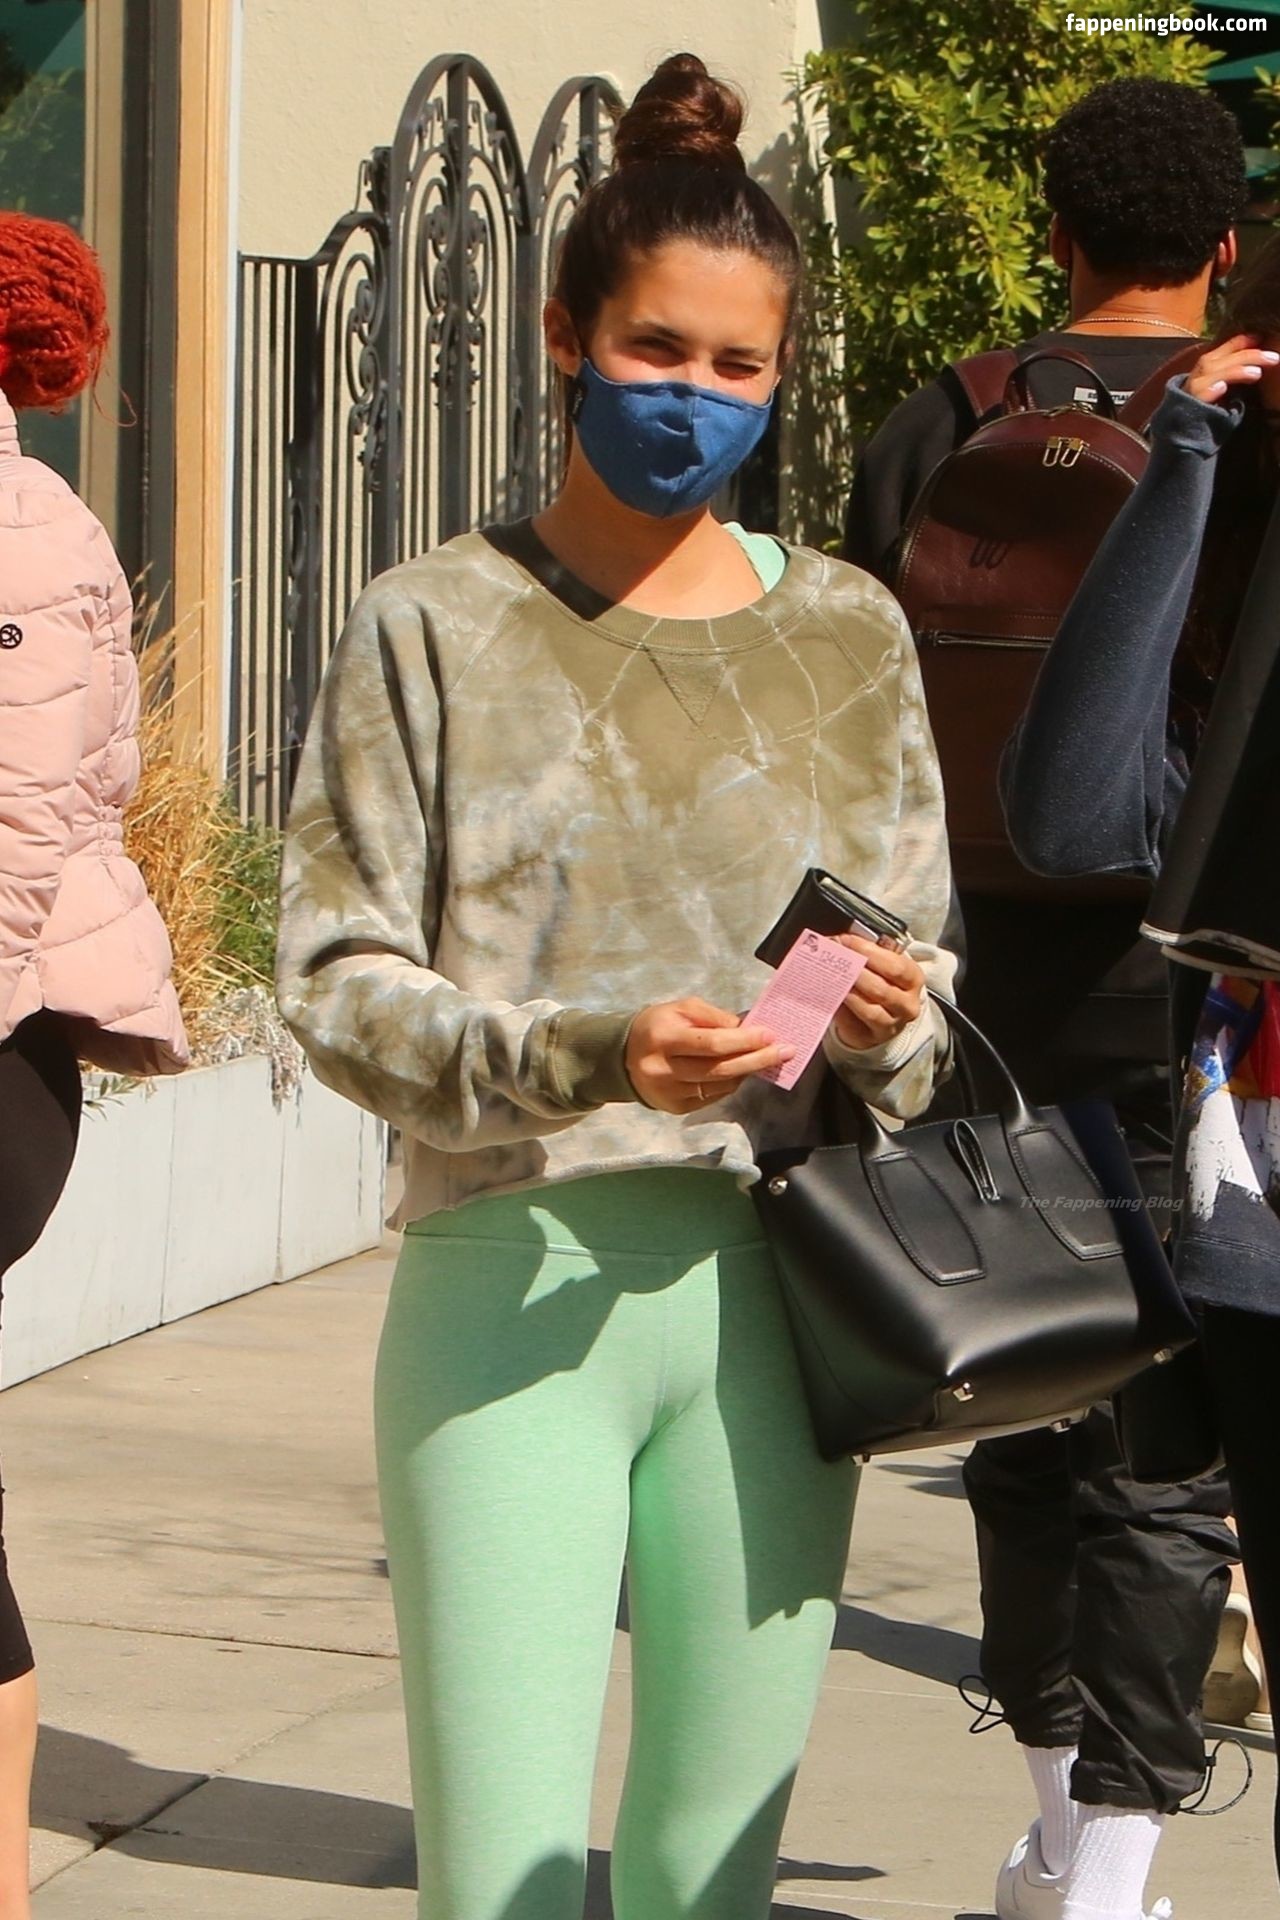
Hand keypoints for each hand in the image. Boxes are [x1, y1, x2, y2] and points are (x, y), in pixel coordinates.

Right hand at [625, 998, 793, 1113]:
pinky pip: (712, 1097)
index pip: (711, 1043)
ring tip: (767, 1060)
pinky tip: (742, 1072)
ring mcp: (669, 1093)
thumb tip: (748, 1029)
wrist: (622, 1056)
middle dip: (756, 1060)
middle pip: (719, 1069)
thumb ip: (714, 1017)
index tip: (770, 1035)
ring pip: (719, 1086)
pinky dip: (731, 1084)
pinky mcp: (674, 1108)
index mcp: (663, 1038)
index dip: (744, 1041)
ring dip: (747, 1072)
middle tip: (784, 1051)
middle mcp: (664, 1070)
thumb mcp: (681, 1009)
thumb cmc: (658, 1026)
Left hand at [831, 936, 925, 1051]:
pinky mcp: (870, 1038)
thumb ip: (868, 953)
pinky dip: (840, 1010)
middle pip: (881, 989)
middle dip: (856, 971)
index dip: (870, 952)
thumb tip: (838, 941)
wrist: (886, 1016)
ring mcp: (891, 1025)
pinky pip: (853, 1024)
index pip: (895, 966)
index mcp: (914, 980)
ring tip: (832, 978)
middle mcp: (907, 1005)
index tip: (847, 941)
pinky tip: (830, 996)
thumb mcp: (885, 965)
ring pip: (869, 1010)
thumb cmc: (884, 983)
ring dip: (849, 992)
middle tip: (835, 958)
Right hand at [1185, 333, 1279, 405]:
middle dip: (1250, 355)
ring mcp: (1194, 388)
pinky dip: (1210, 391)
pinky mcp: (1190, 405)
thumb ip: (1235, 370)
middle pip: (1226, 358)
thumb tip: (1260, 361)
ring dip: (1236, 371)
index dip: (1248, 340)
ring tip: (1256, 373)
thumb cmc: (1208, 405)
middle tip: (1274, 358)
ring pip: (1214, 373)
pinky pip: (1199, 395)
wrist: (1184, 428)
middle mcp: (1200, 371)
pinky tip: (1221, 387)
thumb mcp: (1223, 383)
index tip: (1265, 338)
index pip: (1230, 346)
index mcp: (1210, 363)